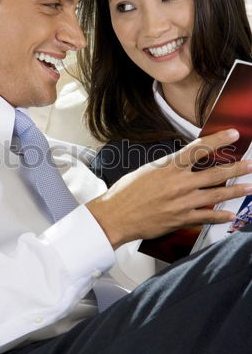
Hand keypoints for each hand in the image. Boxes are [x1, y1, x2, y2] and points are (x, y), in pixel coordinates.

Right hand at [86, 129, 251, 248]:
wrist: (115, 216)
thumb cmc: (126, 193)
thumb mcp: (146, 171)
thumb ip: (168, 167)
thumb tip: (183, 163)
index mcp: (168, 167)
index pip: (198, 149)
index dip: (219, 140)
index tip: (233, 134)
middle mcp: (178, 183)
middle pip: (214, 173)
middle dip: (236, 168)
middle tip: (250, 165)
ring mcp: (181, 202)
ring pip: (215, 194)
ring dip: (235, 191)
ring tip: (249, 187)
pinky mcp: (180, 219)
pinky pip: (206, 217)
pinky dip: (220, 217)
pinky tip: (230, 215)